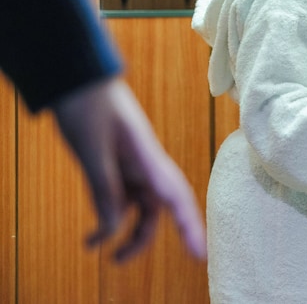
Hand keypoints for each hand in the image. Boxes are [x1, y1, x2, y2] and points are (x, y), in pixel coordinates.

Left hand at [52, 77, 206, 261]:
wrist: (79, 75)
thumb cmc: (88, 104)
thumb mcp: (90, 149)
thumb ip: (103, 187)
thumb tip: (111, 228)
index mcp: (147, 156)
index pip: (174, 197)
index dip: (189, 226)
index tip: (199, 253)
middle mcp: (146, 164)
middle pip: (159, 208)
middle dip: (145, 237)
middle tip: (119, 260)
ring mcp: (134, 165)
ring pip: (141, 207)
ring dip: (126, 232)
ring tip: (101, 253)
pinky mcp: (119, 166)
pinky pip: (121, 199)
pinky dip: (108, 219)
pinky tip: (91, 236)